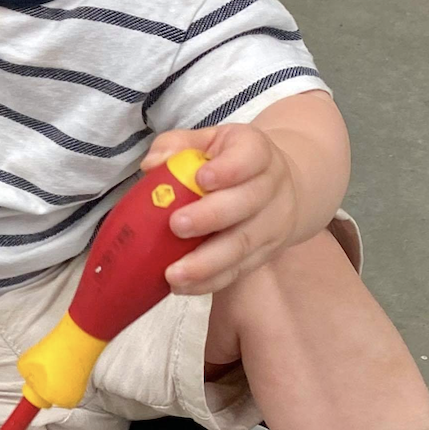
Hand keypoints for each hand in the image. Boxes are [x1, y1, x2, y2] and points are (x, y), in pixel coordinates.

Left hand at [142, 124, 301, 295]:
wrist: (276, 186)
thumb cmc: (226, 160)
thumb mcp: (204, 142)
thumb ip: (175, 146)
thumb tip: (152, 166)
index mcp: (256, 151)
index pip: (250, 156)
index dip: (228, 169)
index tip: (200, 178)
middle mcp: (271, 187)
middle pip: (246, 204)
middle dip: (210, 217)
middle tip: (176, 226)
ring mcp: (273, 224)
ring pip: (243, 244)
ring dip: (207, 263)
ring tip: (174, 274)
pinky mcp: (266, 254)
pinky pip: (239, 270)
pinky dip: (210, 281)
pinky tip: (183, 286)